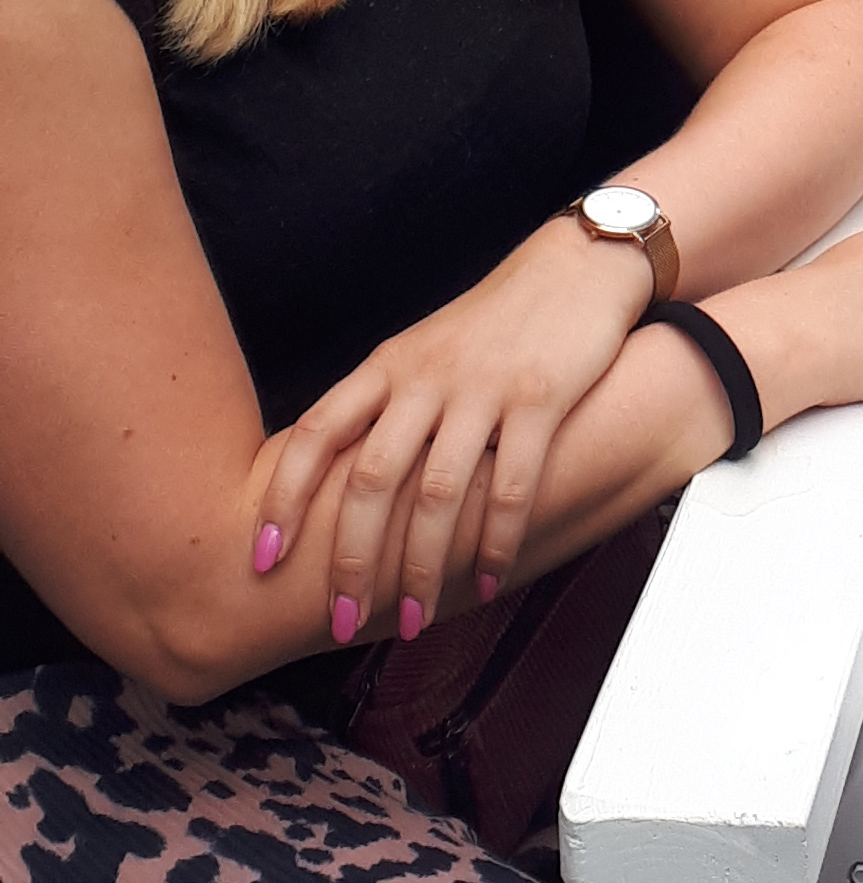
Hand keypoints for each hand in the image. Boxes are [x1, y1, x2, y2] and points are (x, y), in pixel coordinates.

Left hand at [255, 213, 648, 635]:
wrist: (578, 263)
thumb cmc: (496, 319)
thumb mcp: (424, 349)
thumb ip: (385, 405)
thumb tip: (335, 486)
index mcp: (389, 365)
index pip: (317, 433)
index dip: (283, 498)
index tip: (261, 560)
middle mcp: (427, 377)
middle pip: (373, 480)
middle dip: (353, 562)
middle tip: (342, 622)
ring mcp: (485, 388)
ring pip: (439, 495)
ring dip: (422, 569)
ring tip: (414, 620)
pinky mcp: (542, 398)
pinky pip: (514, 486)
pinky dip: (498, 542)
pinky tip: (490, 580)